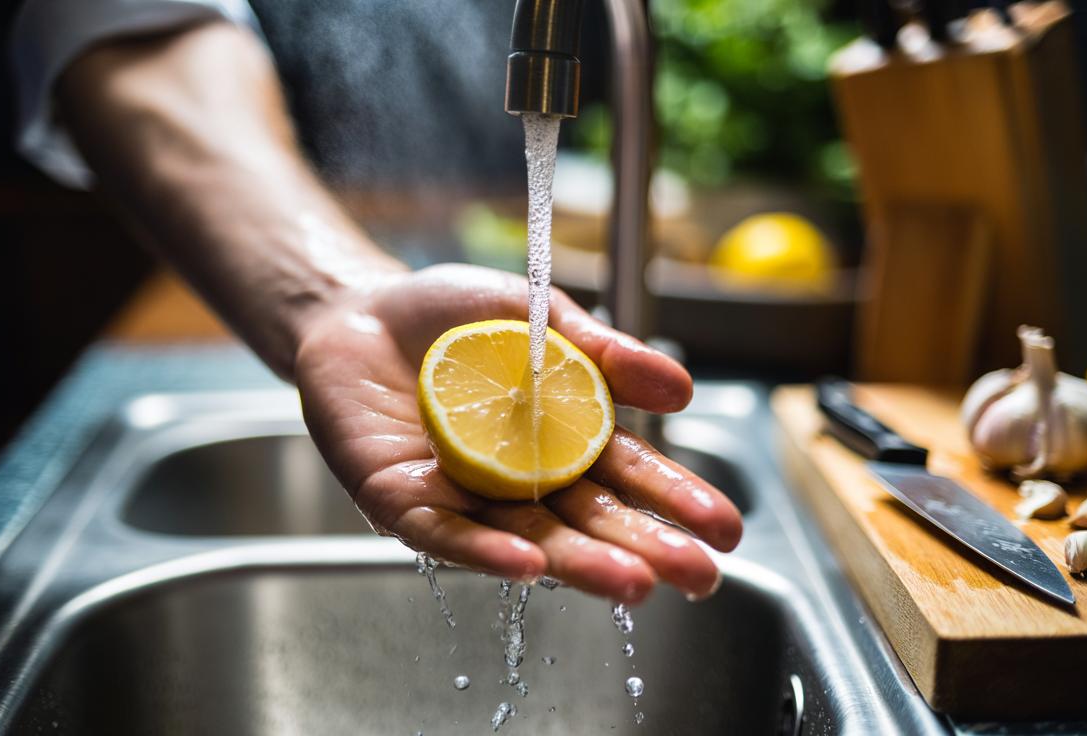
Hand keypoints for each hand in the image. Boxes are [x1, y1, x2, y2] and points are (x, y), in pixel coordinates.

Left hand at [294, 263, 741, 602]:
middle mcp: (517, 481)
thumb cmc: (453, 318)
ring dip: (579, 564)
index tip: (725, 528)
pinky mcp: (399, 498)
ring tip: (634, 583)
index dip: (675, 502)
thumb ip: (602, 353)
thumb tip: (680, 387)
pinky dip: (485, 553)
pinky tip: (530, 566)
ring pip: (525, 540)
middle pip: (586, 522)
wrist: (361, 306)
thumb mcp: (542, 319)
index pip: (626, 478)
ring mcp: (461, 495)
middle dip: (645, 549)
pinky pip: (444, 533)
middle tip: (700, 576)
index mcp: (559, 441)